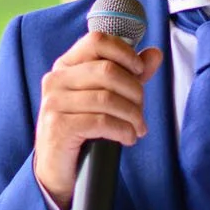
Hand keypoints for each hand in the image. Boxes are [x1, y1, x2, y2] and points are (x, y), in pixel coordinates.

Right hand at [35, 32, 163, 209]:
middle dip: (134, 92)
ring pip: (107, 98)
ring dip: (132, 115)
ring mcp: (54, 102)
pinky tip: (128, 138)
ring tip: (138, 128)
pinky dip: (122, 130)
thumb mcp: (105, 98)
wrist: (58, 168)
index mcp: (66, 66)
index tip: (140, 71)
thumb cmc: (83, 129)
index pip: (97, 41)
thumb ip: (129, 74)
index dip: (125, 52)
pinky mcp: (58, 126)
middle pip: (108, 70)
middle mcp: (56, 79)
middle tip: (140, 111)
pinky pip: (101, 122)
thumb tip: (155, 54)